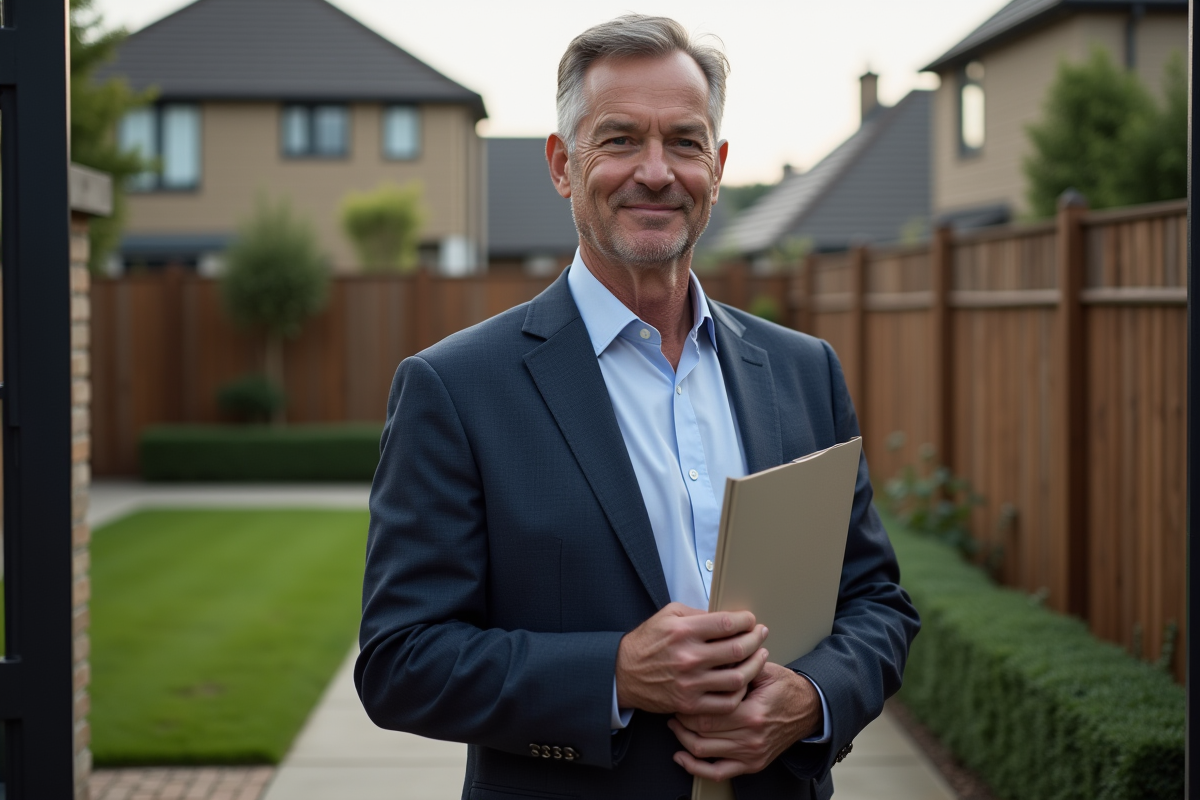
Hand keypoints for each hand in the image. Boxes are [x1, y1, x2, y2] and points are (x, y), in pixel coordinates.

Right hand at [615, 602, 768, 715]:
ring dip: (755, 666)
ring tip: (760, 656)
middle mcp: (689, 657)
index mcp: (683, 631)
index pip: (727, 623)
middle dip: (756, 639)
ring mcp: (690, 683)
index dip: (746, 620)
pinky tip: (743, 682)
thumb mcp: (666, 615)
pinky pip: (726, 702)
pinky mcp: (690, 704)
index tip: (750, 620)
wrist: (622, 674)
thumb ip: (696, 614)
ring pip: (738, 677)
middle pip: (738, 649)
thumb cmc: (646, 643)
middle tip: (761, 634)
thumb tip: (724, 617)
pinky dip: (740, 692)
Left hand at [668, 662, 821, 780]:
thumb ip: (737, 666)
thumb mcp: (764, 670)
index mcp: (753, 714)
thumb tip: (708, 659)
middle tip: (675, 706)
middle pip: (702, 734)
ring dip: (683, 739)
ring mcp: (751, 754)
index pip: (707, 714)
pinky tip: (682, 757)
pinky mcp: (751, 764)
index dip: (688, 706)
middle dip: (682, 720)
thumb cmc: (785, 688)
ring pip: (704, 752)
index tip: (681, 694)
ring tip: (676, 725)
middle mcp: (751, 738)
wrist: (809, 709)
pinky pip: (717, 773)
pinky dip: (696, 768)